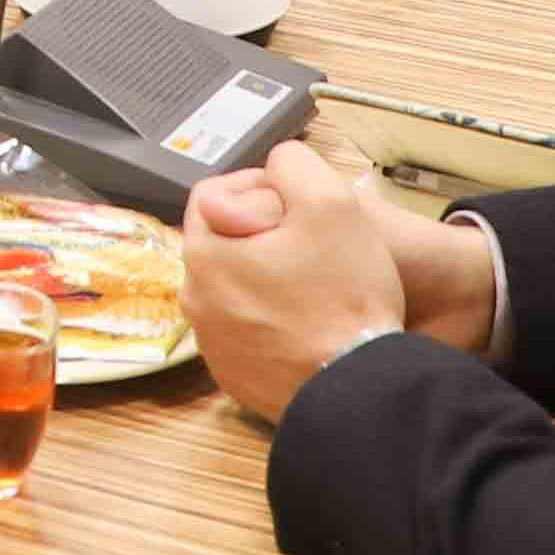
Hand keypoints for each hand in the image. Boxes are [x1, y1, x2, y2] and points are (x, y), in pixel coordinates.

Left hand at [179, 141, 469, 418]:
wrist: (360, 390)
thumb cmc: (344, 294)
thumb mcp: (330, 200)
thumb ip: (291, 163)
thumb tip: (273, 167)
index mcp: (202, 252)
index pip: (215, 195)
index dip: (260, 188)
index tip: (299, 207)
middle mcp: (193, 299)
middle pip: (224, 242)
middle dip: (262, 234)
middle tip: (313, 246)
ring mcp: (212, 344)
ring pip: (235, 287)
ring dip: (266, 277)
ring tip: (315, 286)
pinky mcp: (235, 377)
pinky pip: (247, 330)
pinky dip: (270, 321)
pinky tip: (309, 324)